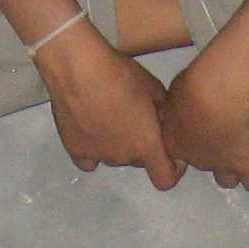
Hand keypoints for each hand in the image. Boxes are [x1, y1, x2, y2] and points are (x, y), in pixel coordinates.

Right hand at [40, 27, 182, 188]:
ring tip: (110, 117)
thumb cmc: (121, 74)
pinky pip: (90, 160)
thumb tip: (165, 124)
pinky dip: (94, 151)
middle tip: (136, 119)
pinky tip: (92, 131)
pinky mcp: (75, 151)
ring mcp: (98, 156)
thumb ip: (164, 114)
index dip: (173, 170)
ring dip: (118, 145)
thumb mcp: (154, 89)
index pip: (165, 178)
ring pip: (115, 158)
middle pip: (139, 161)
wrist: (78, 69)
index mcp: (147, 145)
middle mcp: (124, 157)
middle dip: (143, 146)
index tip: (172, 155)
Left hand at [161, 56, 248, 191]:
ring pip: (226, 180)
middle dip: (211, 152)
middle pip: (202, 165)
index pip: (177, 155)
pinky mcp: (246, 164)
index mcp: (174, 141)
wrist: (219, 93)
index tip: (195, 135)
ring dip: (233, 170)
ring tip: (244, 156)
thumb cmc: (193, 86)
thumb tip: (187, 102)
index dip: (187, 146)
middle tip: (222, 134)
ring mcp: (222, 164)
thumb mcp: (177, 91)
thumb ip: (182, 104)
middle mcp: (196, 159)